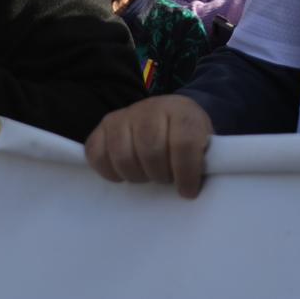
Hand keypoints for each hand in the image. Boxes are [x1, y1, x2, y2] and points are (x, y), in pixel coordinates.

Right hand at [84, 95, 214, 196]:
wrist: (172, 115)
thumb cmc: (188, 136)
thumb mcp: (204, 144)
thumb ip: (202, 161)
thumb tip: (192, 188)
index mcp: (182, 111)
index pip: (183, 143)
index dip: (186, 173)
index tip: (188, 191)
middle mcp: (152, 107)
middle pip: (150, 150)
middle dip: (159, 174)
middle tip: (165, 178)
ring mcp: (125, 114)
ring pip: (123, 155)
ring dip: (136, 175)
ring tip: (147, 175)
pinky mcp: (104, 125)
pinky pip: (96, 153)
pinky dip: (109, 171)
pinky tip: (123, 173)